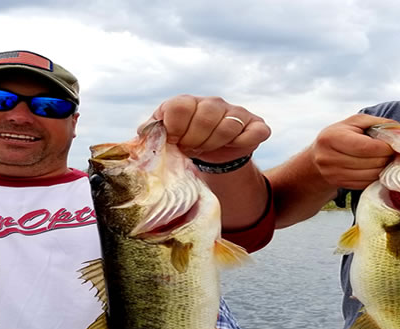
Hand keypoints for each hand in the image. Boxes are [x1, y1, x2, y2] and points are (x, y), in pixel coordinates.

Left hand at [141, 95, 270, 162]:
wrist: (213, 154)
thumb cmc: (185, 143)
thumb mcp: (165, 137)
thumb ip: (152, 132)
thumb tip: (143, 132)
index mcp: (186, 102)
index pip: (179, 107)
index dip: (175, 130)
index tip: (175, 141)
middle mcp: (212, 103)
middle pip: (204, 118)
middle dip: (195, 141)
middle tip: (192, 149)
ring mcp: (236, 113)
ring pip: (227, 127)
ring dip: (216, 145)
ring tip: (208, 148)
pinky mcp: (256, 125)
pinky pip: (255, 132)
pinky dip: (243, 142)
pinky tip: (232, 147)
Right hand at [309, 114, 395, 189]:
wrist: (318, 157)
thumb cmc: (340, 135)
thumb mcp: (355, 122)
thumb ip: (378, 123)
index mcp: (332, 138)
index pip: (365, 147)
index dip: (385, 147)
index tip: (393, 145)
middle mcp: (330, 158)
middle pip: (370, 162)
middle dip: (386, 157)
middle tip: (392, 152)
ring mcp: (334, 174)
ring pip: (371, 175)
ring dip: (383, 167)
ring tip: (385, 158)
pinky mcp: (341, 185)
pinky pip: (367, 183)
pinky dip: (376, 175)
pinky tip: (376, 167)